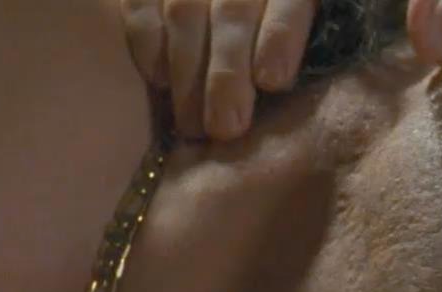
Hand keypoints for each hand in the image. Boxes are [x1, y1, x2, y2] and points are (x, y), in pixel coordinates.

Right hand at [121, 0, 316, 139]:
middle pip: (234, 11)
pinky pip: (141, 5)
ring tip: (193, 127)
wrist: (227, 10)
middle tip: (225, 128)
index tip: (273, 81)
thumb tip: (292, 91)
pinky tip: (159, 81)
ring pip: (185, 10)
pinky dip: (148, 43)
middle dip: (228, 73)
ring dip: (188, 74)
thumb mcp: (301, 25)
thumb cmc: (277, 30)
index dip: (280, 35)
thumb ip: (299, 42)